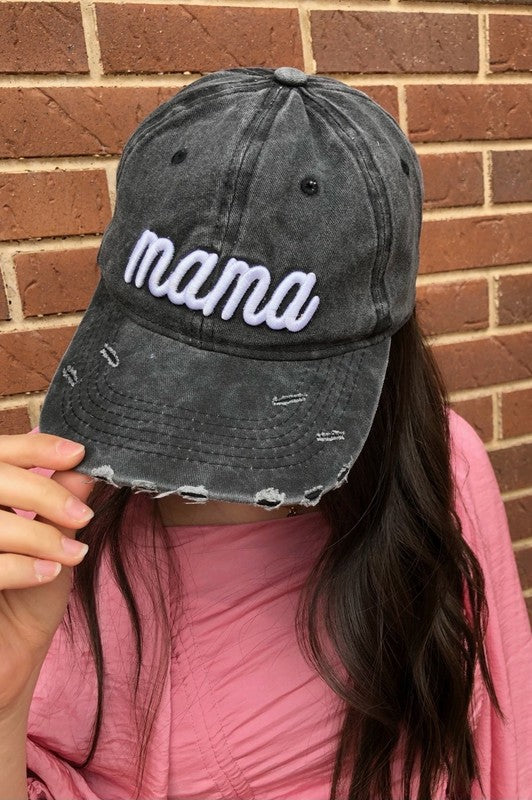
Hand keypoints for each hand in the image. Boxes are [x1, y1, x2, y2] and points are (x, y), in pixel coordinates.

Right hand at [0, 433, 94, 714]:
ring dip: (40, 535)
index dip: (35, 445)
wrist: (10, 658)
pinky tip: (46, 574)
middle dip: (43, 491)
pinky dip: (22, 565)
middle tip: (82, 517)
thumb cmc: (28, 598)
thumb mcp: (53, 543)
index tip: (78, 452)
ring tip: (70, 554)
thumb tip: (84, 464)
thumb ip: (61, 502)